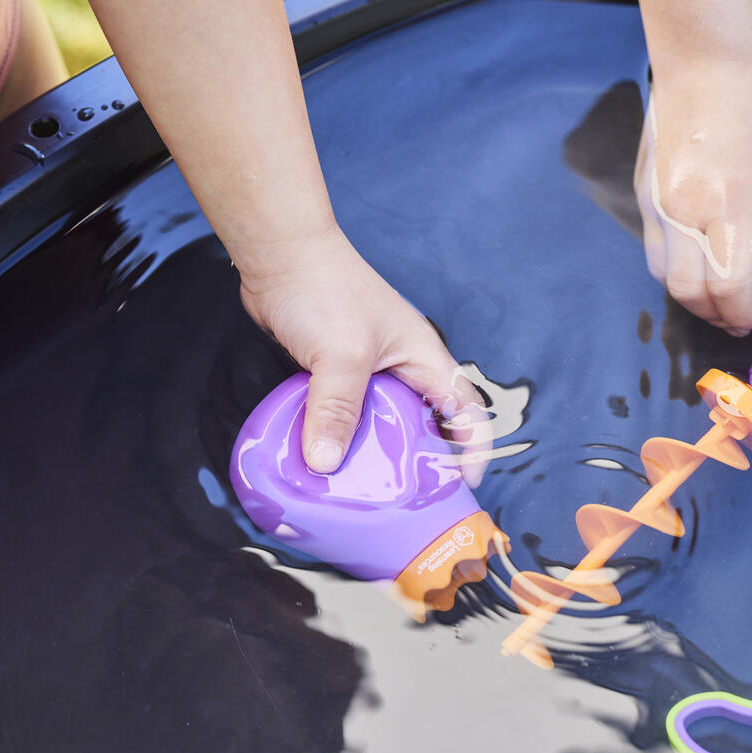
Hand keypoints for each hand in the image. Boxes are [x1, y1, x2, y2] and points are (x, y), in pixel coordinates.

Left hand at [237, 227, 484, 474]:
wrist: (279, 252)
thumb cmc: (325, 288)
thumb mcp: (340, 357)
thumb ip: (337, 411)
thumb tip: (325, 463)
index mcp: (424, 359)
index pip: (466, 411)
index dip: (472, 450)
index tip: (462, 487)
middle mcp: (404, 366)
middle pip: (428, 422)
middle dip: (426, 461)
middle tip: (414, 500)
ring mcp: (370, 369)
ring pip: (385, 421)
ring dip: (379, 452)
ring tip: (369, 489)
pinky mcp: (336, 371)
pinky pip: (348, 413)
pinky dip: (343, 436)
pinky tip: (327, 458)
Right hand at [635, 54, 751, 335]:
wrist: (705, 55)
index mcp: (728, 207)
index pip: (730, 289)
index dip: (749, 313)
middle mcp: (684, 212)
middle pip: (689, 293)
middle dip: (717, 316)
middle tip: (744, 318)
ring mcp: (657, 203)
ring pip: (664, 275)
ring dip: (693, 295)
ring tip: (722, 296)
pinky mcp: (643, 191)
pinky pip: (656, 247)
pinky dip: (678, 266)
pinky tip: (703, 260)